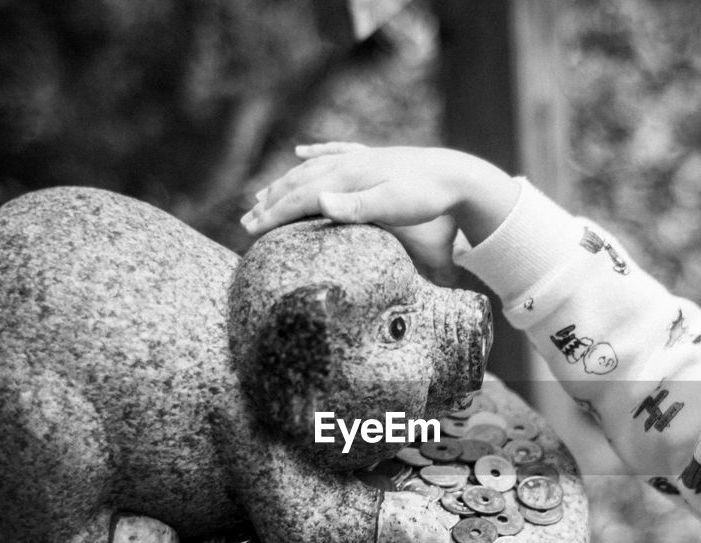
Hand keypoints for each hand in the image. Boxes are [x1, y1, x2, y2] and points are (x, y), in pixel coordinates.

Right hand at [240, 143, 518, 273]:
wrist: (454, 175)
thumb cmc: (424, 197)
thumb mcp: (392, 206)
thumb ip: (355, 207)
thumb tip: (317, 201)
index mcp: (347, 178)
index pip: (300, 198)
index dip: (274, 215)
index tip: (252, 232)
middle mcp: (346, 165)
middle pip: (298, 183)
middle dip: (270, 203)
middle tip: (246, 223)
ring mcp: (357, 159)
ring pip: (310, 169)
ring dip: (284, 182)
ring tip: (262, 195)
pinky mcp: (370, 158)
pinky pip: (333, 151)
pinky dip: (314, 152)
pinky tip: (301, 152)